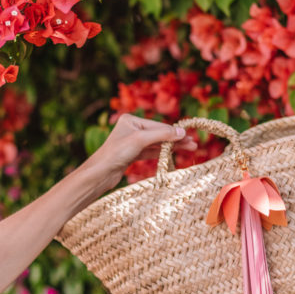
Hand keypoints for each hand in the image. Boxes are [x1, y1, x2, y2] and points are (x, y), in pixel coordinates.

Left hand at [83, 113, 197, 193]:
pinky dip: (162, 153)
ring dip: (172, 146)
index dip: (174, 132)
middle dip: (176, 139)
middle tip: (193, 144)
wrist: (100, 173)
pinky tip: (174, 153)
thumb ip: (162, 135)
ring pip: (156, 143)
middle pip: (159, 134)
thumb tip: (181, 132)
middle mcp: (131, 129)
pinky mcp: (132, 154)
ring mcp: (132, 142)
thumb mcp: (140, 140)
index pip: (158, 125)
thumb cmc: (116, 153)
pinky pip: (151, 151)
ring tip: (189, 149)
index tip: (189, 136)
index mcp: (130, 120)